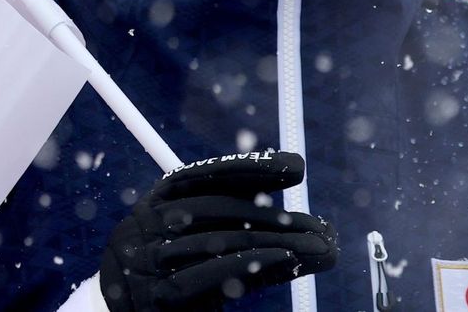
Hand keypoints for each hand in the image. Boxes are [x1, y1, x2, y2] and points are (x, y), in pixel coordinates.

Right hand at [99, 150, 336, 310]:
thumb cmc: (171, 276)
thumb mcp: (198, 244)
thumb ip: (241, 229)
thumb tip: (308, 230)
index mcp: (155, 202)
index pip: (205, 175)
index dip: (251, 168)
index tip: (296, 168)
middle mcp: (144, 226)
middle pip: (220, 210)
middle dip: (277, 218)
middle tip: (322, 229)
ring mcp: (145, 264)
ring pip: (222, 243)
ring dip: (279, 244)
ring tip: (320, 248)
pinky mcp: (154, 301)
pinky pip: (208, 278)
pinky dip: (252, 265)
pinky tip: (287, 261)